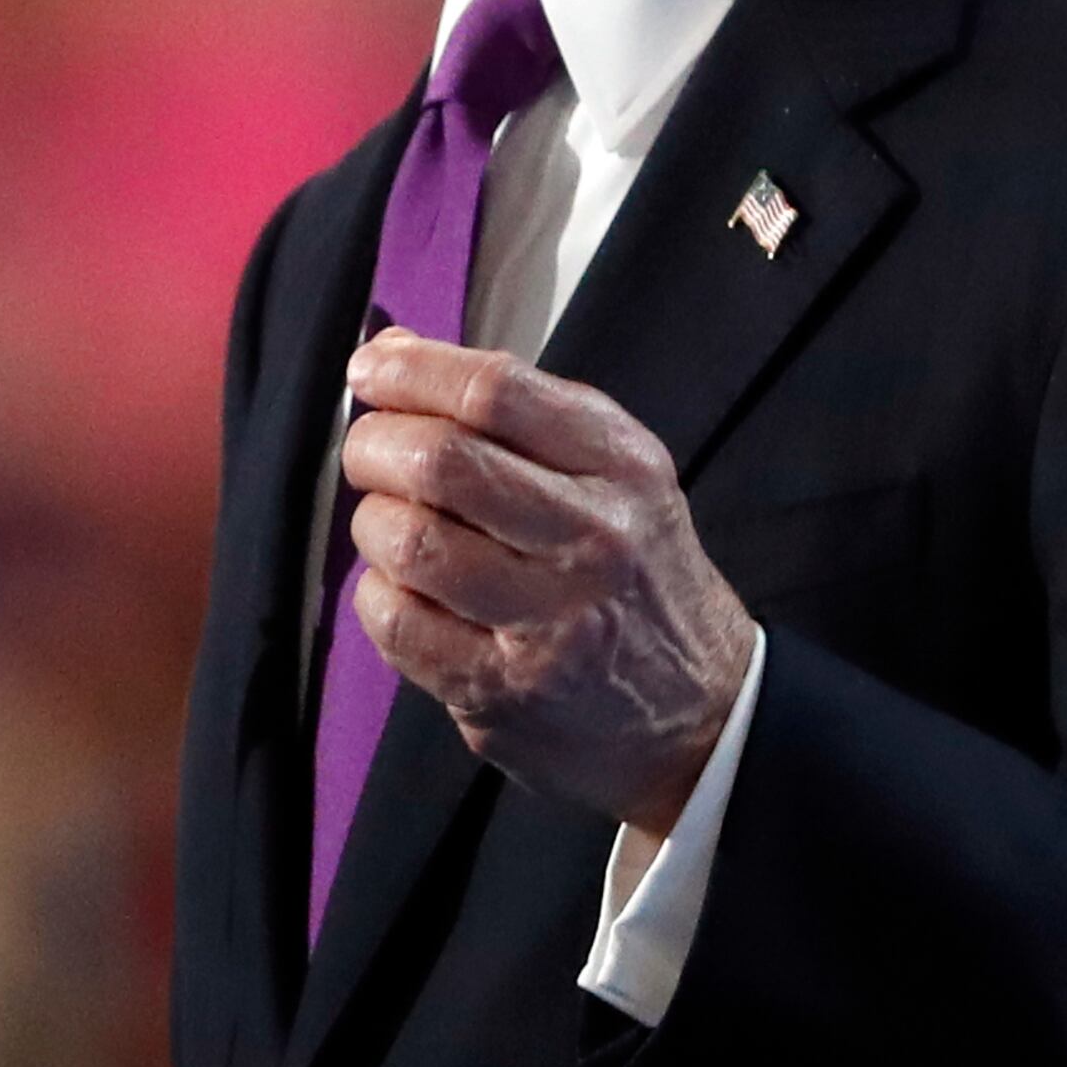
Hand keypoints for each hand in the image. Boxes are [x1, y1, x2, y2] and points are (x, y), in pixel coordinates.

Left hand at [341, 330, 758, 833]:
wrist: (698, 712)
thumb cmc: (634, 573)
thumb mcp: (612, 470)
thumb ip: (511, 408)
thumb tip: (388, 355)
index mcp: (622, 467)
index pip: (496, 393)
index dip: (412, 373)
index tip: (369, 372)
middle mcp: (594, 541)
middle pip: (441, 462)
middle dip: (375, 446)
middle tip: (369, 455)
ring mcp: (549, 623)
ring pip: (409, 540)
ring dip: (374, 523)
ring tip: (393, 526)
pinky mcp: (502, 690)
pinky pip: (394, 620)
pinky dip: (377, 593)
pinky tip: (405, 589)